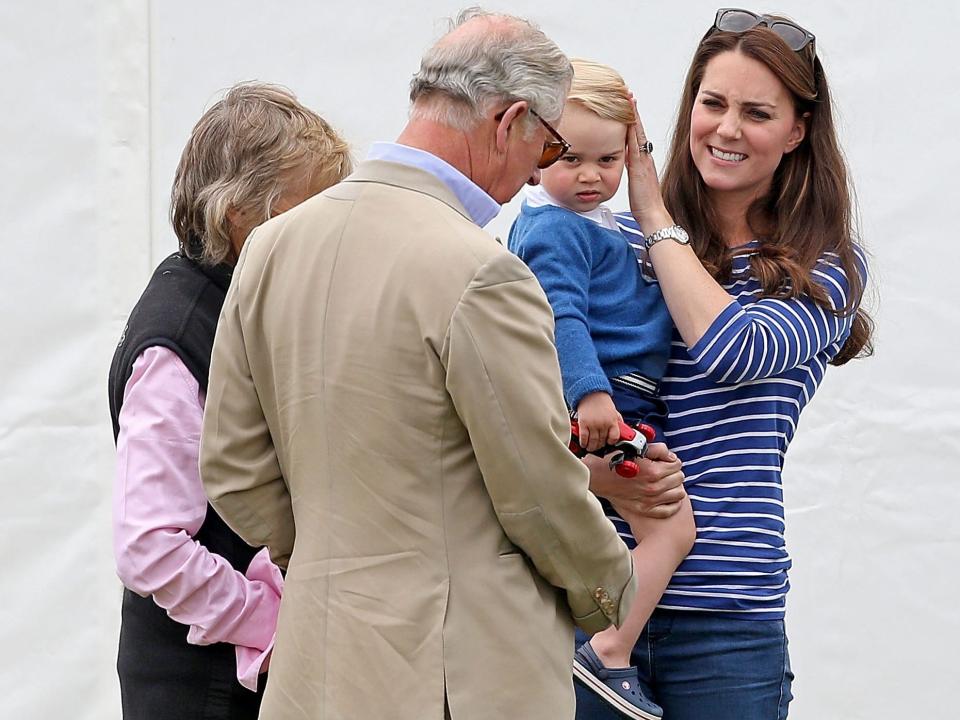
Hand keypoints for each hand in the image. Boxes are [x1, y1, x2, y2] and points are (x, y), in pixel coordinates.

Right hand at [575, 392, 621, 451]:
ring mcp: (593, 424)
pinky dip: (584, 443)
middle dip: (600, 446)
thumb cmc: (602, 402)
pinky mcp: (583, 424)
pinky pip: (584, 438)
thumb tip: (622, 429)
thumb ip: (617, 421)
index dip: (611, 442)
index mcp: (612, 421)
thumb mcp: (614, 411)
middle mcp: (603, 424)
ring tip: (590, 448)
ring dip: (592, 447)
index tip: (608, 443)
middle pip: (602, 441)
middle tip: (597, 447)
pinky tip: (584, 444)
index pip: (614, 437)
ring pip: (593, 442)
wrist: (591, 393)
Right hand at [584, 442, 685, 517]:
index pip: (677, 464)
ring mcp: (650, 501)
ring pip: (678, 493)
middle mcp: (654, 487)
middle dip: (673, 471)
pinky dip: (672, 502)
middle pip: (679, 478)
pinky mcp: (645, 510)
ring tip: (664, 481)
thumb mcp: (636, 447)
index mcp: (654, 471)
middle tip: (663, 469)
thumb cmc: (614, 458)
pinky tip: (666, 496)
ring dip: (674, 486)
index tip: (663, 460)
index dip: (671, 459)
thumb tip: (670, 456)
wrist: (596, 475)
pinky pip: (669, 510)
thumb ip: (658, 449)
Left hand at [625, 99, 672, 234]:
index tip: (629, 104)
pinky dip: (631, 131)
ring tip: (628, 98)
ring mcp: (643, 160)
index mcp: (644, 160)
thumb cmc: (644, 203)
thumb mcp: (637, 182)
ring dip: (632, 115)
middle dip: (633, 111)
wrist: (653, 214)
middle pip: (638, 129)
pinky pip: (634, 144)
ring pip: (637, 132)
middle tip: (628, 93)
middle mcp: (645, 157)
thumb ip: (633, 169)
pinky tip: (627, 120)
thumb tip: (626, 161)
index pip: (638, 135)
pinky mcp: (638, 167)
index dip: (633, 119)